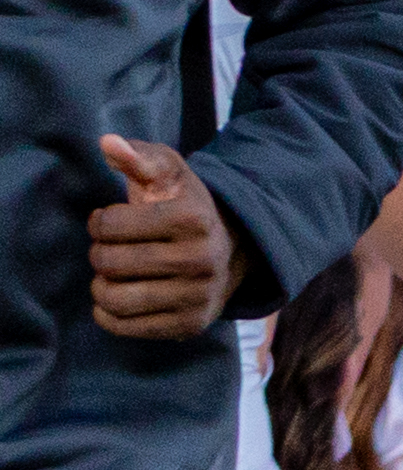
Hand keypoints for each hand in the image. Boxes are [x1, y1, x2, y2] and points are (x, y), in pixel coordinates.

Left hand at [89, 136, 235, 339]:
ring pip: (113, 299)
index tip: (113, 221)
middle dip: (100, 253)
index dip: (100, 221)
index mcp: (193, 218)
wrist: (235, 250)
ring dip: (102, 286)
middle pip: (108, 263)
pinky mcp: (189, 325)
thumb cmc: (185, 207)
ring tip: (114, 274)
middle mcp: (201, 260)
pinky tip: (121, 295)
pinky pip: (122, 326)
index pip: (108, 225)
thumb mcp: (169, 175)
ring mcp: (197, 296)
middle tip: (113, 249)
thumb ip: (137, 157)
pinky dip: (108, 313)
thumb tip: (107, 143)